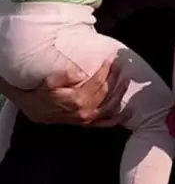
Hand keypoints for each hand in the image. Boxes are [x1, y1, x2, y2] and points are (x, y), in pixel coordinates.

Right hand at [11, 56, 127, 126]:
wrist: (35, 109)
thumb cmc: (43, 93)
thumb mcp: (50, 81)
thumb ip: (66, 76)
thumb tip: (81, 73)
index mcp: (76, 99)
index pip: (97, 82)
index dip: (105, 70)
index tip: (111, 59)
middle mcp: (85, 111)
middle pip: (105, 92)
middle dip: (114, 77)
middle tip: (120, 65)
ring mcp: (88, 119)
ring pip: (110, 107)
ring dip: (120, 93)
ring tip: (126, 81)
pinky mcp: (88, 124)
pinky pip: (107, 124)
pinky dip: (120, 118)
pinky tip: (129, 111)